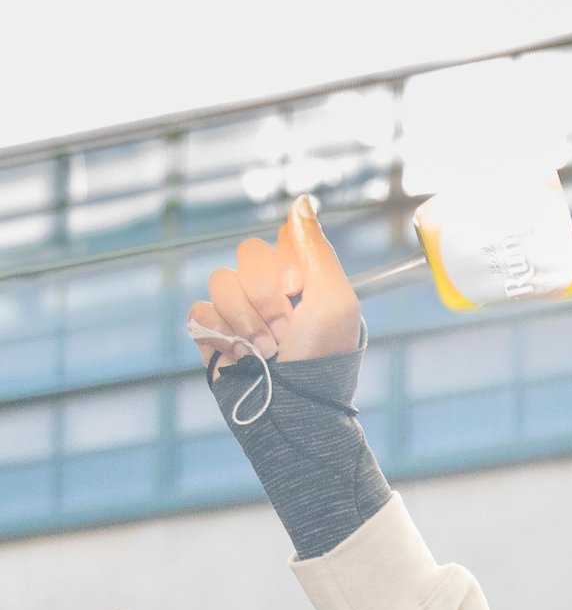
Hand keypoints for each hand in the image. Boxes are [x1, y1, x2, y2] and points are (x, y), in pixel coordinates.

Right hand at [188, 197, 363, 377]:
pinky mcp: (213, 333)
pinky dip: (219, 334)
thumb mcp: (334, 300)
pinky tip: (239, 354)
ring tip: (266, 350)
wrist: (290, 408)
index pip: (278, 241)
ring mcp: (239, 311)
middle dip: (266, 296)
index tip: (300, 291)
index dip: (287, 266)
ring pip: (220, 282)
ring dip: (245, 320)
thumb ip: (316, 248)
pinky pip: (199, 310)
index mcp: (300, 277)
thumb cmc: (321, 356)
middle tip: (285, 329)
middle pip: (246, 255)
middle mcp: (269, 290)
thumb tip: (300, 201)